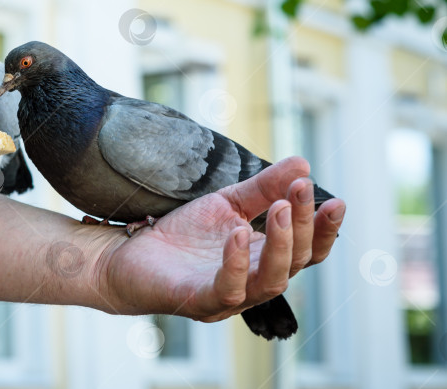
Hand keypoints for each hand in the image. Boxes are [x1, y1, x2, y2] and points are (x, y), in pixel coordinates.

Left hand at [97, 156, 344, 319]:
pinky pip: (228, 289)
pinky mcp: (198, 300)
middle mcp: (253, 283)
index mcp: (264, 259)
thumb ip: (263, 188)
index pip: (306, 251)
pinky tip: (238, 232)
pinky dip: (237, 262)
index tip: (336, 202)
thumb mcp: (226, 203)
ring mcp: (228, 296)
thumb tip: (303, 164)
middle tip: (300, 191)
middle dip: (302, 226)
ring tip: (280, 208)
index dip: (323, 230)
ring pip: (271, 281)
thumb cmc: (182, 234)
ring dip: (280, 244)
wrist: (129, 252)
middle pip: (294, 262)